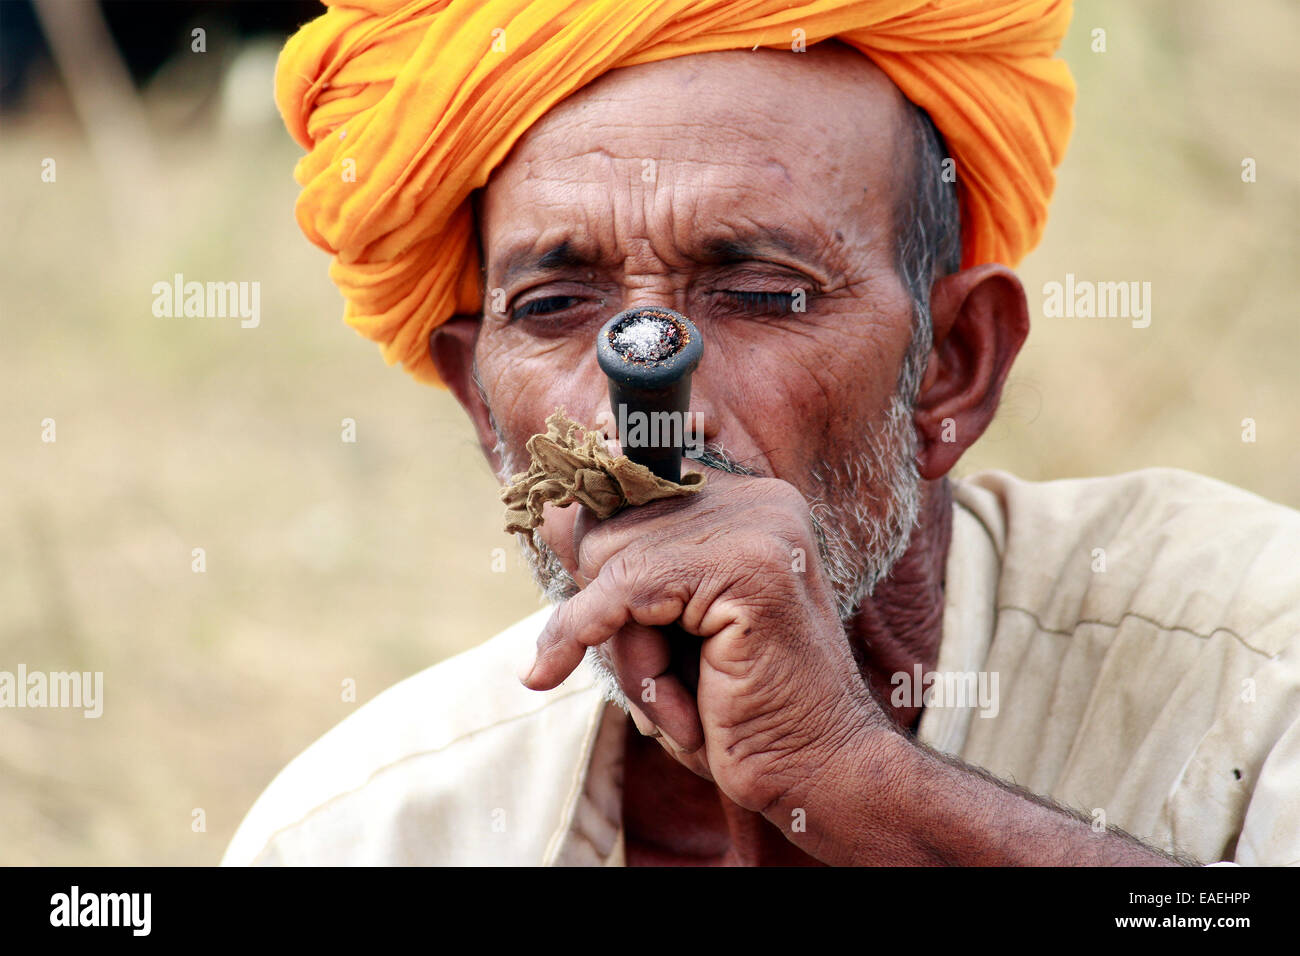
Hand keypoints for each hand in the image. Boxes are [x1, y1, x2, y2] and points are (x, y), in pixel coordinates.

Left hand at [518, 466, 885, 815]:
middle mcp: (758, 501)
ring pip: (614, 564)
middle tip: (672, 684)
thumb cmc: (741, 710)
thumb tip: (559, 517)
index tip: (582, 568)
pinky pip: (624, 590)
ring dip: (628, 651)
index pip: (635, 486)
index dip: (598, 544)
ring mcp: (759, 527)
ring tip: (688, 701)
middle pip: (613, 529)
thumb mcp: (674, 630)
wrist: (821, 771)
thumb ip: (630, 575)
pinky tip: (555, 670)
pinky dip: (586, 633)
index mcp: (748, 504)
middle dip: (615, 617)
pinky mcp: (748, 568)